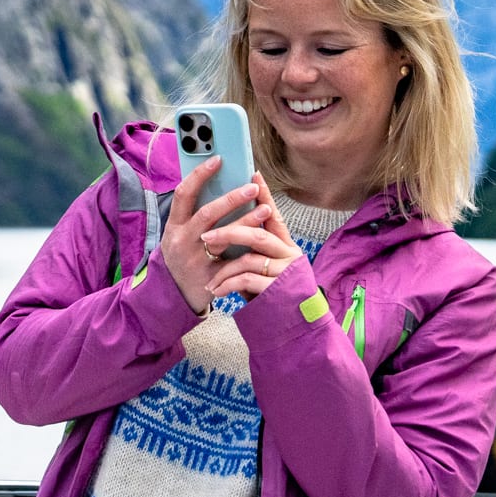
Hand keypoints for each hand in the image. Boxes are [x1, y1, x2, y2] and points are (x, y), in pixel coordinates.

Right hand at [160, 158, 274, 313]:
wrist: (172, 293)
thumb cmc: (180, 255)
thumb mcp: (178, 232)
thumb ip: (193, 213)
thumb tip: (217, 184)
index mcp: (173, 225)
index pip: (183, 194)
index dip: (199, 175)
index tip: (218, 159)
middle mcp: (182, 240)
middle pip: (207, 214)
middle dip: (231, 199)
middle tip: (253, 187)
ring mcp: (195, 259)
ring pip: (222, 237)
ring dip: (246, 221)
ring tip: (266, 209)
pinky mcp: (210, 276)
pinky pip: (233, 260)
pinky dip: (249, 248)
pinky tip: (265, 239)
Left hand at [203, 177, 302, 301]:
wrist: (290, 322)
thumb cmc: (269, 289)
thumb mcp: (264, 265)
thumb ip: (254, 246)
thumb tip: (228, 221)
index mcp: (285, 244)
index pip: (274, 214)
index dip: (264, 194)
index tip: (253, 173)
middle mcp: (289, 255)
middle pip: (257, 234)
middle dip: (228, 233)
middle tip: (205, 238)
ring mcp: (285, 272)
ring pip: (249, 259)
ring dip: (224, 268)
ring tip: (208, 277)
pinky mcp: (278, 291)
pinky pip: (246, 281)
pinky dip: (227, 285)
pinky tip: (216, 292)